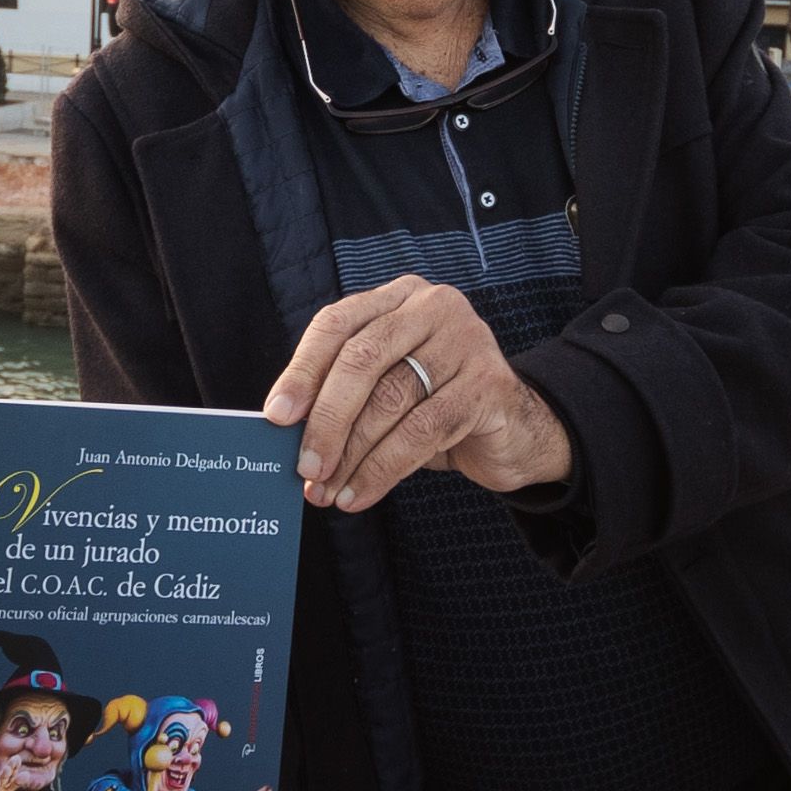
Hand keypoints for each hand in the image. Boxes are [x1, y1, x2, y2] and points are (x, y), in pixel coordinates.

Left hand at [263, 275, 571, 512]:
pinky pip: (423, 431)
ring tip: (328, 490)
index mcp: (399, 297)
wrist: (515, 431)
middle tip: (305, 466)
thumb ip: (346, 392)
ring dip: (352, 454)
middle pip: (362, 359)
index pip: (337, 324)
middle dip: (326, 419)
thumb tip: (287, 429)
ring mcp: (467, 341)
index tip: (276, 417)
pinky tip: (361, 493)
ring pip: (391, 400)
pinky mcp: (488, 385)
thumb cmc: (437, 406)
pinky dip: (384, 469)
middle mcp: (434, 307)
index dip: (302, 370)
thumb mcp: (388, 388)